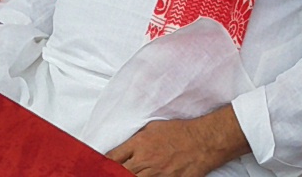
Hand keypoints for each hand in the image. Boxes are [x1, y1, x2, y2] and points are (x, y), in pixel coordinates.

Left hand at [107, 109, 249, 176]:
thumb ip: (136, 140)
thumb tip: (123, 149)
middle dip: (111, 175)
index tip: (98, 168)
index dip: (103, 165)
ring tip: (125, 175)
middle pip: (120, 173)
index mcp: (139, 144)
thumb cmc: (180, 132)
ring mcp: (157, 174)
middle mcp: (145, 160)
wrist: (203, 141)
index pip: (112, 157)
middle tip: (105, 175)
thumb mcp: (153, 128)